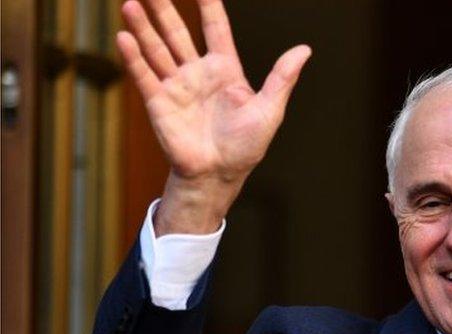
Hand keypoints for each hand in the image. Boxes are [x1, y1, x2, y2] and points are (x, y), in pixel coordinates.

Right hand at [117, 0, 310, 233]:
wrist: (219, 175)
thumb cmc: (246, 146)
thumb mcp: (269, 110)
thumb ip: (282, 78)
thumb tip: (304, 49)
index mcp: (225, 70)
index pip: (215, 29)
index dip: (209, 6)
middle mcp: (198, 73)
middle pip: (178, 33)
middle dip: (164, 10)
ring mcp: (177, 86)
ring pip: (157, 49)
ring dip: (143, 27)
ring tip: (130, 3)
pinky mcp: (159, 103)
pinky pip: (145, 75)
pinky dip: (133, 57)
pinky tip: (124, 37)